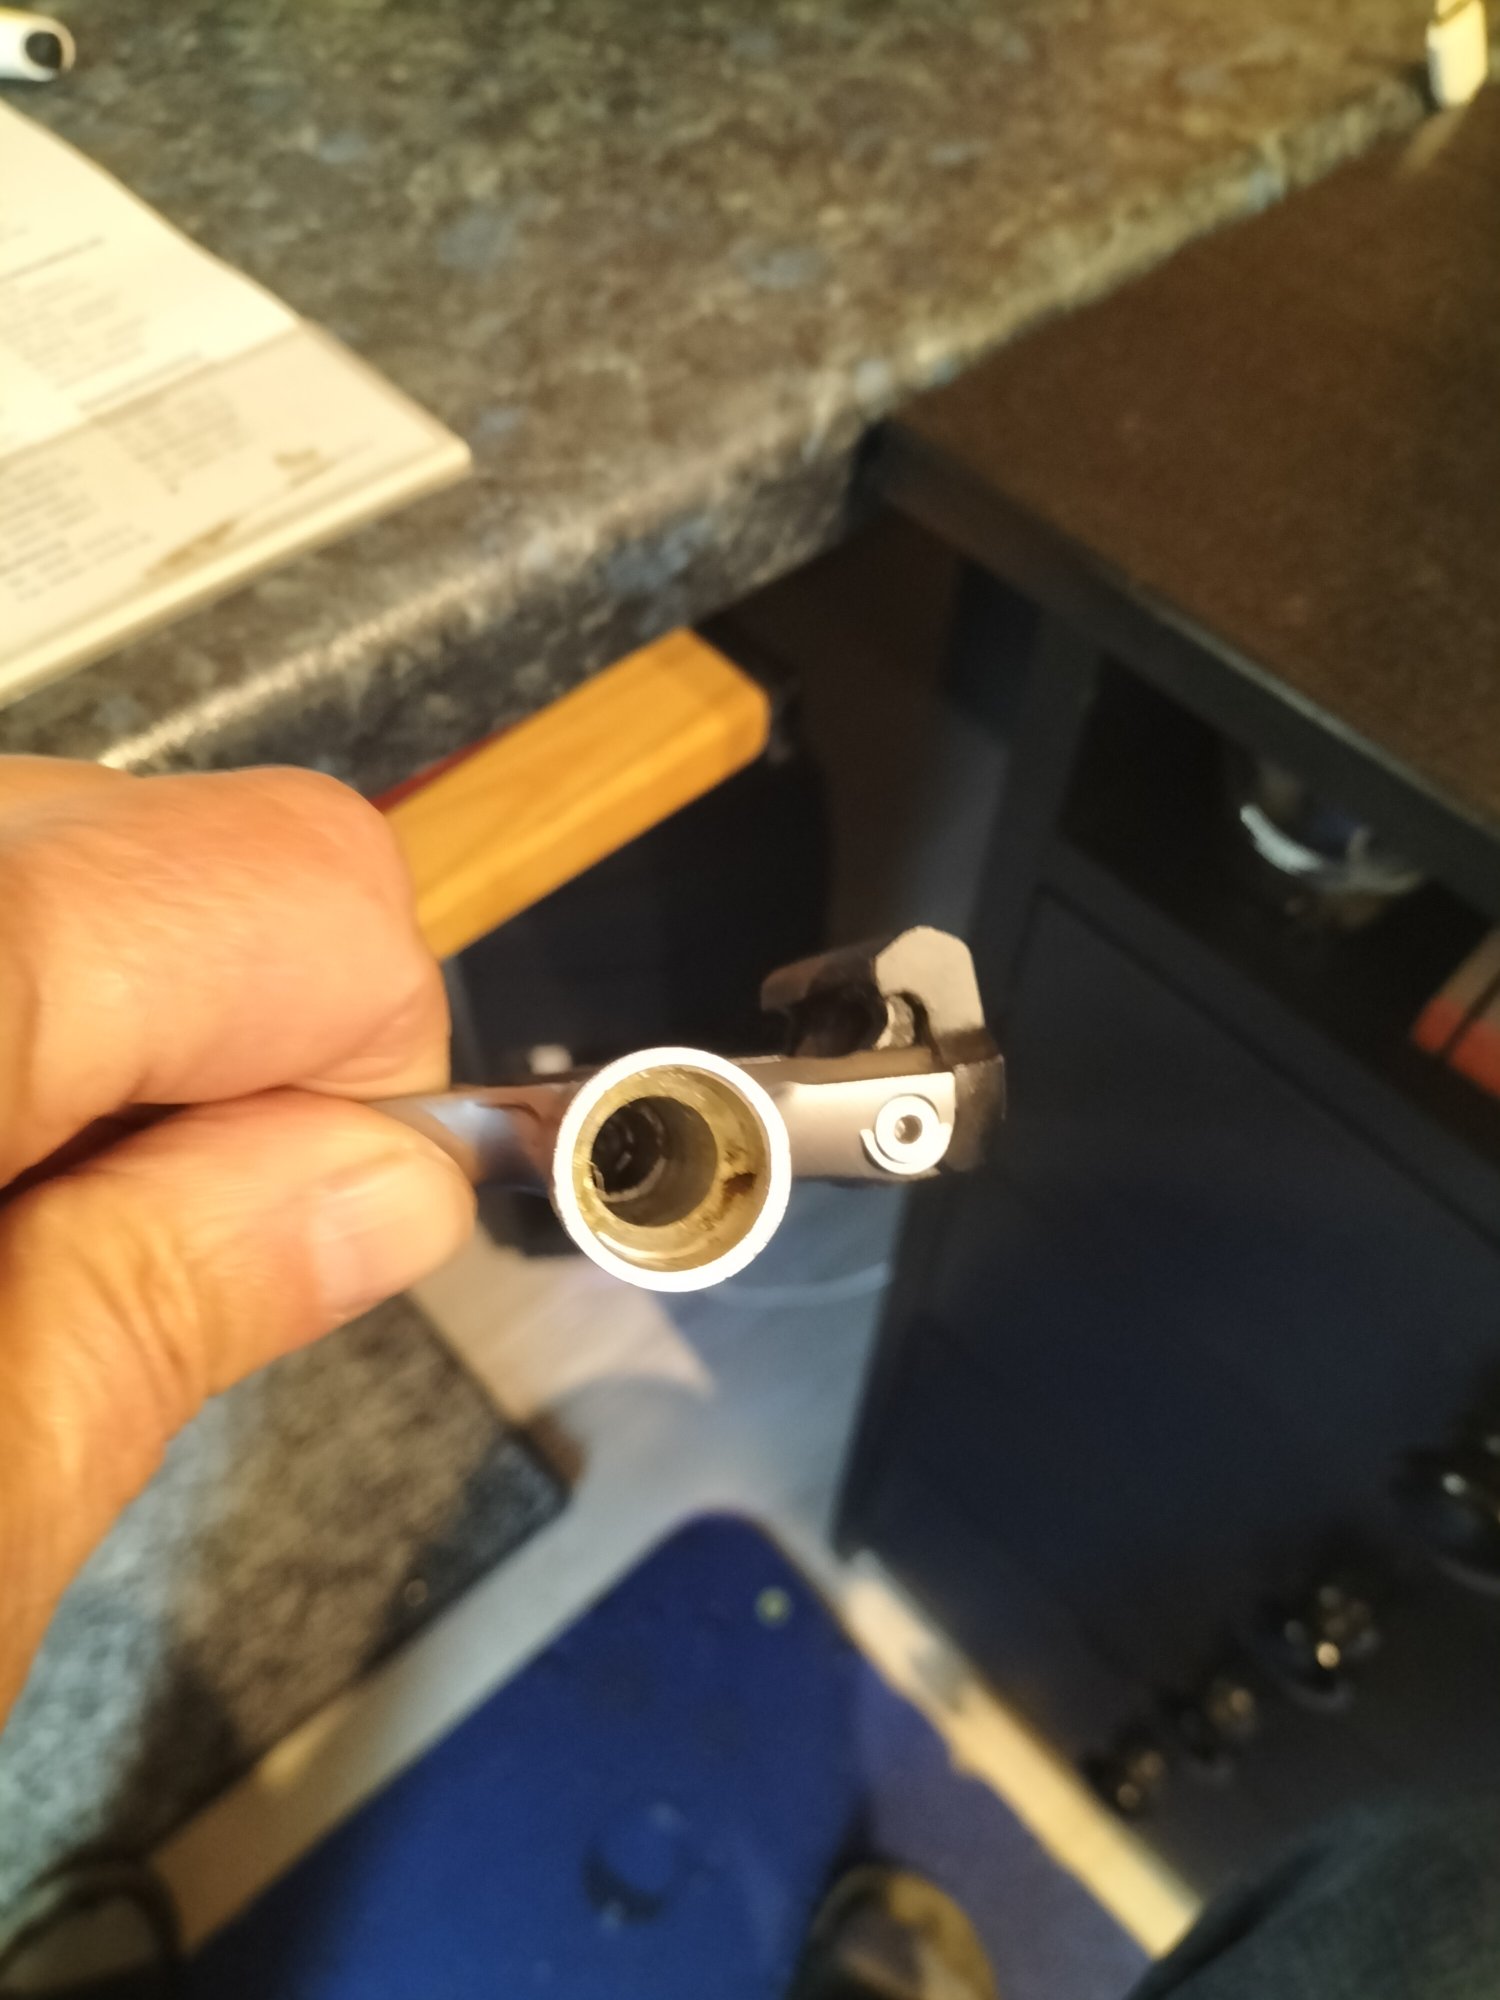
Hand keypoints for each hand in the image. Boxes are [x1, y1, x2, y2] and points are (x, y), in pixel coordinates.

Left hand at [0, 759, 474, 1722]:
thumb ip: (161, 1311)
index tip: (334, 1205)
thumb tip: (386, 1180)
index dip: (371, 1056)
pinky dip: (19, 1012)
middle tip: (128, 1242)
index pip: (290, 886)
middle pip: (163, 829)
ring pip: (46, 841)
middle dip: (222, 1026)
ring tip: (7, 1213)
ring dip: (97, 1018)